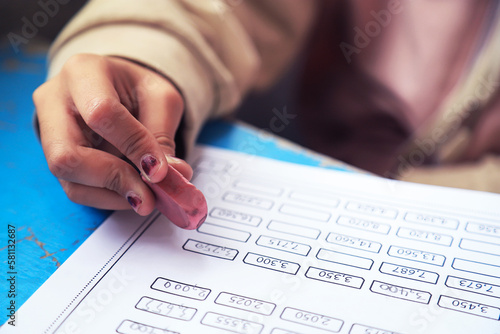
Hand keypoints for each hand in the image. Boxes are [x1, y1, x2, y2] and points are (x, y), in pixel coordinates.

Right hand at [33, 54, 192, 215]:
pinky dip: (108, 198)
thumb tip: (174, 176)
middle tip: (150, 196)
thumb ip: (163, 135)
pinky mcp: (54, 159)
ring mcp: (48, 133)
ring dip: (113, 194)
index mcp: (83, 72)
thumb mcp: (160, 99)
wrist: (115, 89)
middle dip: (114, 179)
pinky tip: (133, 193)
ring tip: (147, 197)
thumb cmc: (137, 90)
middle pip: (68, 155)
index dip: (133, 146)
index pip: (102, 114)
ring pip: (70, 179)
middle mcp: (54, 102)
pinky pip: (76, 189)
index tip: (161, 171)